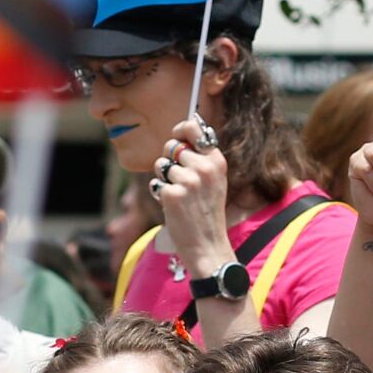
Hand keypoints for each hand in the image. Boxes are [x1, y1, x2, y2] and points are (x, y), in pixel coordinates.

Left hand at [154, 118, 233, 276]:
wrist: (207, 245)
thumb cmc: (207, 212)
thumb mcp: (214, 181)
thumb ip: (201, 158)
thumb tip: (181, 135)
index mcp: (216, 160)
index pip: (192, 127)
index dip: (180, 130)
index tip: (178, 137)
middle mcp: (204, 167)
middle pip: (172, 146)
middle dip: (170, 160)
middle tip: (182, 181)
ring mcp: (188, 180)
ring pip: (161, 165)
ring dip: (165, 179)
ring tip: (180, 196)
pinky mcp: (172, 194)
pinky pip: (156, 182)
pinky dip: (160, 193)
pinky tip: (173, 206)